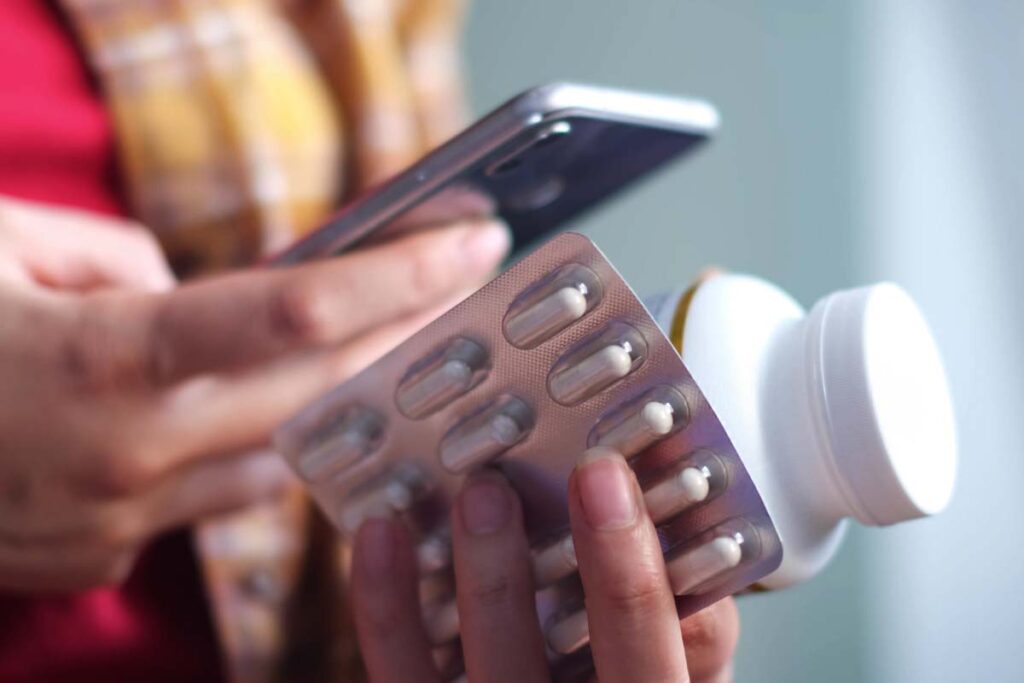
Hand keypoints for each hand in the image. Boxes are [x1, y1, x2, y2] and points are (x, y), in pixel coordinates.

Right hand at [0, 196, 508, 591]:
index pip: (297, 311)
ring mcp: (115, 519)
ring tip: (384, 344)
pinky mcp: (97, 553)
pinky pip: (210, 496)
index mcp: (102, 359)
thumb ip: (112, 259)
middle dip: (405, 336)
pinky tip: (263, 408)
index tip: (476, 243)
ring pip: (276, 457)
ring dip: (335, 401)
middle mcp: (126, 455)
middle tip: (462, 290)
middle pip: (317, 390)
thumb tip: (180, 290)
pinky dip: (250, 447)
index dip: (400, 274)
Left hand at [350, 448, 739, 682]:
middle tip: (584, 470)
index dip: (634, 571)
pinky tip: (384, 532)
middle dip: (594, 563)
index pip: (654, 657)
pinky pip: (400, 673)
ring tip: (485, 491)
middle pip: (591, 664)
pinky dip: (386, 604)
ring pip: (486, 669)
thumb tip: (677, 527)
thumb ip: (694, 631)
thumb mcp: (680, 677)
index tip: (614, 477)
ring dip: (489, 574)